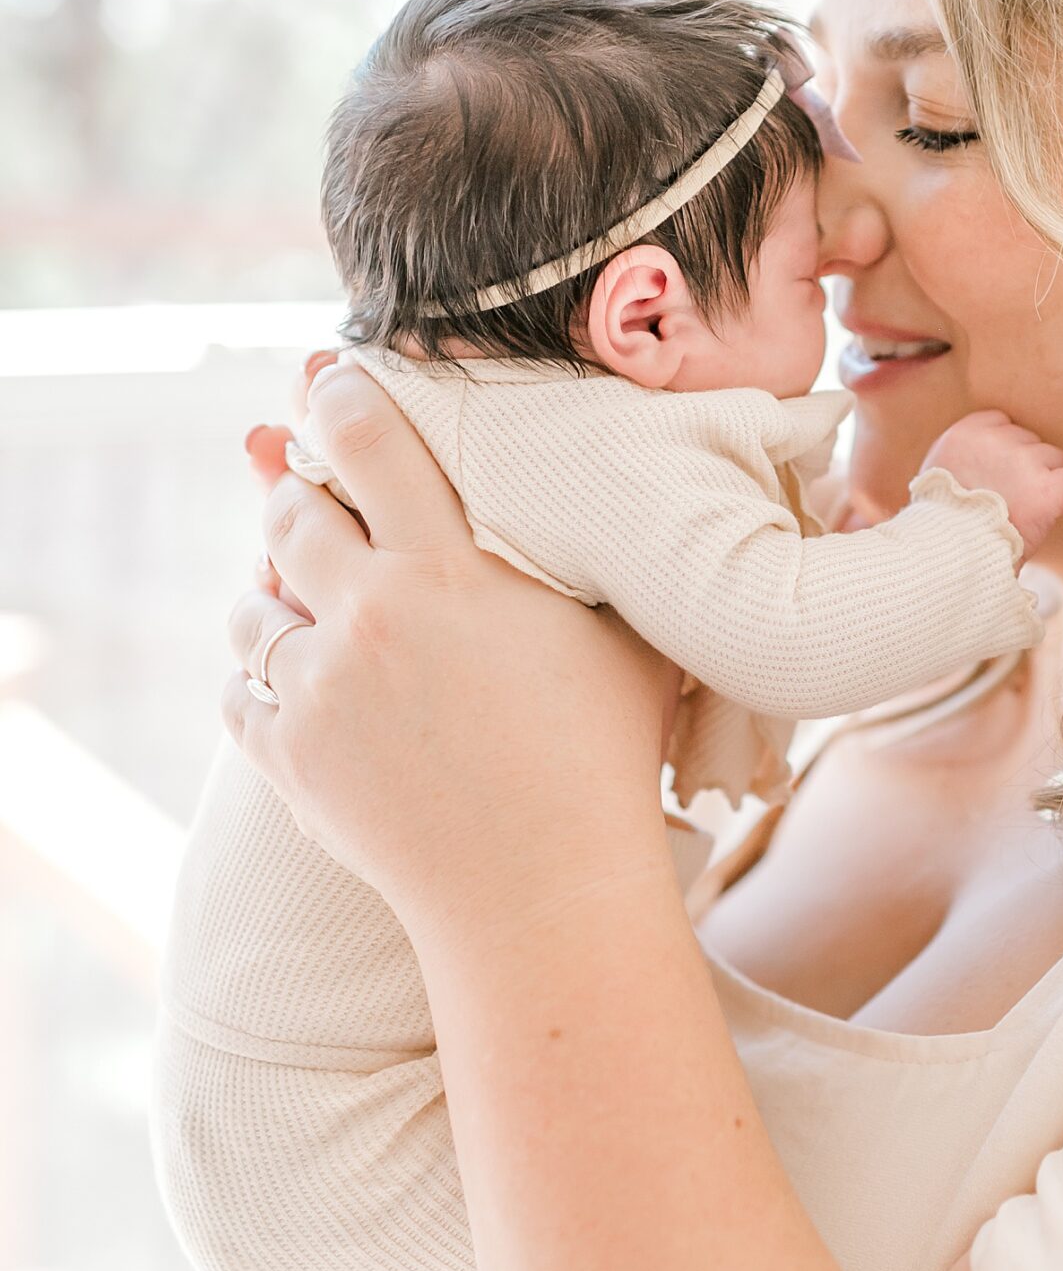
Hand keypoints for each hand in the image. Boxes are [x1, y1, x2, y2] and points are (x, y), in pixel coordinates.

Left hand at [226, 360, 680, 935]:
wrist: (543, 894)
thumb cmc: (603, 757)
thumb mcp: (617, 631)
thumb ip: (584, 549)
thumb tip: (593, 484)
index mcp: (446, 569)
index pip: (366, 438)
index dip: (339, 394)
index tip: (331, 377)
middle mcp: (367, 616)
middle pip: (288, 513)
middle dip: (298, 496)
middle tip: (319, 500)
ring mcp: (317, 691)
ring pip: (250, 606)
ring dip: (274, 595)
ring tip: (311, 606)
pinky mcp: (287, 758)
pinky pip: (237, 692)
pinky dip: (261, 682)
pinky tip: (301, 686)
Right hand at [917, 409, 1062, 556]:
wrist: (949, 557)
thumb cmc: (944, 526)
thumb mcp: (939, 476)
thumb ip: (965, 456)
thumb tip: (989, 456)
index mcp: (964, 434)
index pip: (1002, 422)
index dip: (1003, 452)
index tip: (995, 477)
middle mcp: (994, 440)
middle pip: (1029, 440)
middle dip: (1024, 467)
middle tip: (1005, 500)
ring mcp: (1022, 462)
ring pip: (1054, 459)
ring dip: (1044, 483)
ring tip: (1020, 512)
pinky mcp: (1046, 489)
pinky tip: (1048, 514)